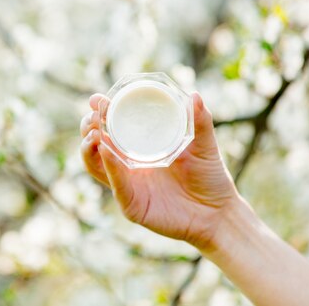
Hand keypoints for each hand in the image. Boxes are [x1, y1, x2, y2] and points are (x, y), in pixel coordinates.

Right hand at [80, 92, 239, 249]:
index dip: (100, 114)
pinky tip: (107, 151)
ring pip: (95, 166)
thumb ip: (200, 121)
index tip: (97, 99)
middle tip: (95, 115)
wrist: (219, 214)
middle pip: (95, 145)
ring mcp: (127, 185)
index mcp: (138, 149)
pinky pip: (115, 185)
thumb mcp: (204, 145)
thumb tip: (194, 95)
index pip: (110, 128)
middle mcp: (127, 166)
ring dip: (89, 147)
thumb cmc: (209, 178)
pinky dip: (109, 167)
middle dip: (88, 127)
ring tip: (95, 131)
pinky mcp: (131, 205)